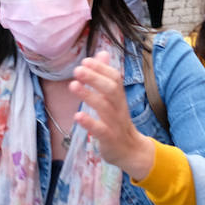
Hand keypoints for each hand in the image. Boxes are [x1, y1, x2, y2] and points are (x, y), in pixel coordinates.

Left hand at [71, 51, 154, 178]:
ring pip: (105, 107)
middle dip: (95, 78)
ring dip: (89, 95)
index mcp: (119, 97)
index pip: (114, 78)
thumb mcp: (113, 98)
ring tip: (73, 85)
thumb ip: (106, 76)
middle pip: (111, 90)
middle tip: (78, 69)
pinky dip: (90, 122)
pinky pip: (101, 130)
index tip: (86, 60)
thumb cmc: (117, 122)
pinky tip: (78, 116)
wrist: (131, 151)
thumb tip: (102, 53)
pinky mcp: (109, 139)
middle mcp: (119, 108)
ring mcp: (115, 123)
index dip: (101, 69)